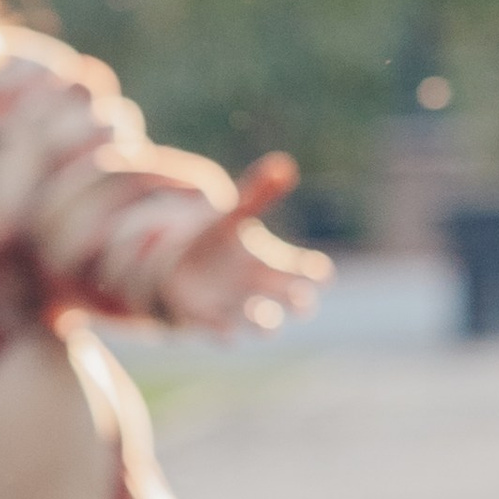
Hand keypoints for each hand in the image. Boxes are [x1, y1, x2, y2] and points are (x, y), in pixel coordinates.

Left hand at [157, 153, 333, 335]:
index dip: (317, 273)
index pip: (311, 272)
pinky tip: (222, 323)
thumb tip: (284, 163)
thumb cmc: (216, 244)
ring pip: (265, 325)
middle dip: (301, 302)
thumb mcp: (236, 217)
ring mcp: (240, 309)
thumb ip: (260, 192)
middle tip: (295, 297)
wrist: (181, 274)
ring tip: (259, 312)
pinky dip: (226, 331)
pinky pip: (226, 335)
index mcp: (273, 264)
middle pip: (297, 302)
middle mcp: (262, 291)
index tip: (315, 270)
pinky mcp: (213, 324)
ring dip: (265, 322)